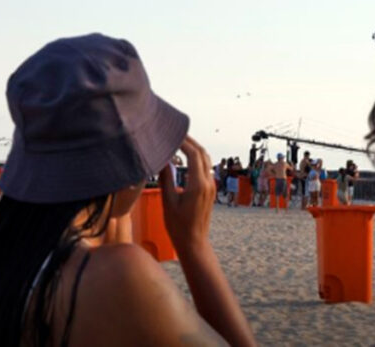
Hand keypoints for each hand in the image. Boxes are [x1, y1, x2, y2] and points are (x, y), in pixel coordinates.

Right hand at [160, 135, 215, 253]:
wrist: (194, 241)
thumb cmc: (178, 225)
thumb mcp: (168, 202)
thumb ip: (166, 179)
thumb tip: (162, 161)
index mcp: (198, 184)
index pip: (194, 154)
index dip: (184, 142)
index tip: (172, 135)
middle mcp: (208, 182)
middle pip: (202, 153)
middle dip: (190, 141)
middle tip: (176, 134)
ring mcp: (211, 185)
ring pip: (206, 159)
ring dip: (195, 148)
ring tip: (180, 142)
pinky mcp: (210, 189)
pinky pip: (206, 167)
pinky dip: (197, 158)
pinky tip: (186, 158)